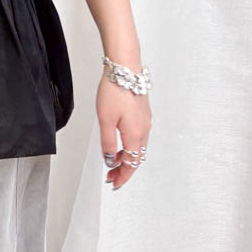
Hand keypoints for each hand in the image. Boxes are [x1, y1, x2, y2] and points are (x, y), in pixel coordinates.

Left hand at [97, 69, 151, 190]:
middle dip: (124, 169)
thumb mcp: (105, 120)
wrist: (125, 68)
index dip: (122, 177)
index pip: (131, 164)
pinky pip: (138, 136)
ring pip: (138, 147)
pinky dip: (129, 145)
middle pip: (136, 158)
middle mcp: (144, 130)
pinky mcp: (143, 113)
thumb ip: (108, 143)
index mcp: (135, 135)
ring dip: (126, 157)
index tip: (114, 184)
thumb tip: (110, 161)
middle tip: (111, 176)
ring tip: (112, 160)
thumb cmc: (115, 91)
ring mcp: (145, 121)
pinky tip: (119, 142)